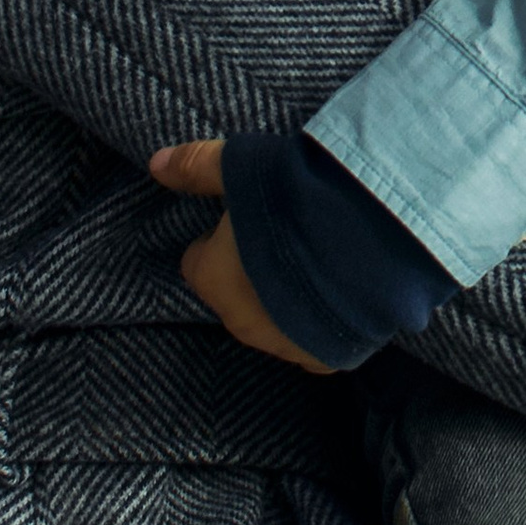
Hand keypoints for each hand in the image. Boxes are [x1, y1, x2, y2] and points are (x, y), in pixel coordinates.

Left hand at [148, 138, 334, 372]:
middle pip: (236, 295)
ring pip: (273, 322)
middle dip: (253, 272)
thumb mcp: (241, 166)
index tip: (247, 221)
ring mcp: (283, 346)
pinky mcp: (325, 360)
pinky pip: (311, 345)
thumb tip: (154, 164)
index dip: (221, 239)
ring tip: (319, 261)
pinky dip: (320, 325)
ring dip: (286, 300)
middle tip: (287, 238)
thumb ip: (196, 166)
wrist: (371, 238)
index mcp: (213, 279)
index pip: (199, 263)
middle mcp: (241, 322)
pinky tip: (339, 295)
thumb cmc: (295, 200)